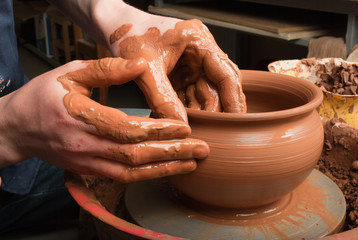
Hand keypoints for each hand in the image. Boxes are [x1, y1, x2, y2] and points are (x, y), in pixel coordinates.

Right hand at [0, 57, 208, 181]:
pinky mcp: (89, 170)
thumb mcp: (71, 73)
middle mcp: (85, 145)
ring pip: (132, 172)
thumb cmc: (43, 97)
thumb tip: (139, 65)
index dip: (158, 130)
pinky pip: (122, 178)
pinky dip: (147, 176)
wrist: (18, 127)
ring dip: (164, 169)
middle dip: (172, 153)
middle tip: (202, 150)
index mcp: (81, 118)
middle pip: (135, 155)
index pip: (127, 129)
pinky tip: (166, 170)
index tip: (185, 127)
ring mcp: (87, 162)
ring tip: (192, 163)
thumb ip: (106, 69)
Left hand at [111, 19, 246, 120]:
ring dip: (201, 111)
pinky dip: (187, 108)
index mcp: (198, 40)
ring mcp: (191, 64)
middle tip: (214, 130)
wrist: (112, 29)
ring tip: (195, 128)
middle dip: (216, 108)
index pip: (226, 73)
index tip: (236, 120)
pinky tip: (184, 120)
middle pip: (219, 85)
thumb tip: (179, 124)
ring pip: (205, 93)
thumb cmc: (129, 34)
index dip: (233, 99)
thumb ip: (162, 97)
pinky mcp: (181, 74)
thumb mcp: (146, 68)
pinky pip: (190, 95)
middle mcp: (199, 52)